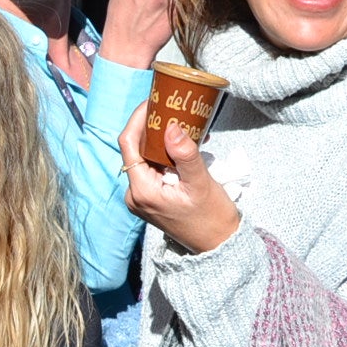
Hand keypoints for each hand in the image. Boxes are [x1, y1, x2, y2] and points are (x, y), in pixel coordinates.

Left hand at [119, 102, 239, 253]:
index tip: (153, 101)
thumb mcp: (201, 183)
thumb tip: (171, 126)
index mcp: (141, 191)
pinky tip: (184, 145)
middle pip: (135, 149)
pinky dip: (166, 154)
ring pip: (145, 157)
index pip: (128, 144)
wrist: (218, 245)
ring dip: (161, 139)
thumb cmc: (211, 218)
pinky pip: (153, 168)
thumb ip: (185, 154)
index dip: (138, 119)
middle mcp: (134, 194)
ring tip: (183, 124)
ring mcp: (141, 197)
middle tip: (171, 107)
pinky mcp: (150, 198)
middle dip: (152, 126)